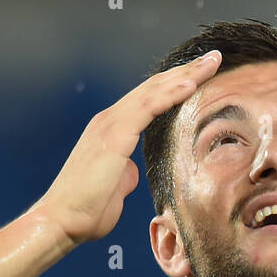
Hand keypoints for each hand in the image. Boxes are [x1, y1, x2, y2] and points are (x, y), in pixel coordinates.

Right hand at [35, 50, 222, 247]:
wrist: (63, 220)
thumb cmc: (87, 209)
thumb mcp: (115, 186)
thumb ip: (125, 172)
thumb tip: (133, 170)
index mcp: (112, 131)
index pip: (150, 99)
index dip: (176, 85)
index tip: (201, 75)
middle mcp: (110, 121)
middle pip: (154, 87)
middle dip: (186, 70)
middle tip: (213, 57)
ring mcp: (110, 125)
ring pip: (153, 91)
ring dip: (184, 74)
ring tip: (210, 62)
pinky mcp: (114, 136)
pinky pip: (147, 107)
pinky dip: (170, 94)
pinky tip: (191, 84)